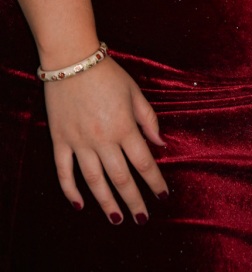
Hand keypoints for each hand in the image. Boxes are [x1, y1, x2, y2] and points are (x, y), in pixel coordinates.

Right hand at [44, 56, 167, 222]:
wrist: (73, 60)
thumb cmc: (108, 74)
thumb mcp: (135, 92)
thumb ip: (148, 119)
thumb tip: (160, 144)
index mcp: (124, 127)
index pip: (144, 162)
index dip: (155, 181)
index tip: (163, 196)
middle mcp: (102, 139)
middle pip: (121, 177)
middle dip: (134, 200)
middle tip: (142, 218)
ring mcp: (79, 142)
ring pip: (94, 181)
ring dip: (106, 202)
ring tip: (117, 218)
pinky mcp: (60, 141)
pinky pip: (64, 172)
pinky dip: (71, 191)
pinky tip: (80, 205)